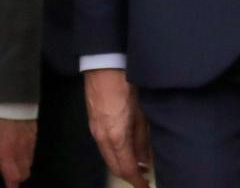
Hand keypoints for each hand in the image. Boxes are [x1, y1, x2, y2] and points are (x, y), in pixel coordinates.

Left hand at [0, 116, 36, 186]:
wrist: (3, 92)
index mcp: (5, 153)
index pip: (13, 178)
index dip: (11, 186)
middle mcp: (21, 149)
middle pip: (25, 171)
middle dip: (18, 175)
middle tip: (9, 172)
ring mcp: (30, 138)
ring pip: (30, 158)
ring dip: (23, 161)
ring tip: (14, 156)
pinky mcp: (34, 127)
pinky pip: (33, 144)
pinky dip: (27, 148)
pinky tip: (19, 141)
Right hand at [84, 69, 151, 187]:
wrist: (104, 63)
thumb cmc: (126, 83)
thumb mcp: (141, 112)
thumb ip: (143, 138)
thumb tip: (146, 158)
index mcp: (116, 136)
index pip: (127, 168)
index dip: (137, 180)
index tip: (145, 186)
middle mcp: (102, 137)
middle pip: (114, 166)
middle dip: (128, 175)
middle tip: (142, 178)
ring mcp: (95, 130)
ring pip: (108, 156)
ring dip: (121, 164)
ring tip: (137, 165)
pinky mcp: (93, 122)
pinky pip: (103, 145)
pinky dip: (114, 153)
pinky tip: (125, 149)